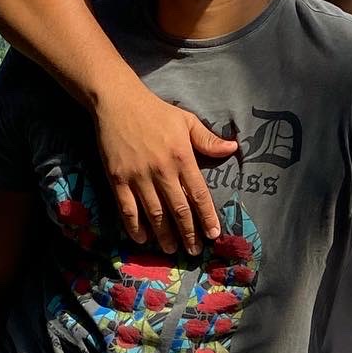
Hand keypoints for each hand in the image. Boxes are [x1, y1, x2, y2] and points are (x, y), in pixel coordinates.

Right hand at [93, 74, 237, 254]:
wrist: (117, 101)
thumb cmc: (155, 111)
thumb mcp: (186, 120)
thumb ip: (208, 140)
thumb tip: (234, 148)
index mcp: (182, 158)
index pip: (199, 194)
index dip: (207, 217)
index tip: (213, 234)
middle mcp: (162, 171)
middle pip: (178, 210)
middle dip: (188, 233)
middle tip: (194, 251)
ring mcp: (138, 176)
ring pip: (154, 214)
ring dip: (164, 235)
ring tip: (171, 249)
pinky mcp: (117, 179)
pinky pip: (127, 209)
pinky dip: (135, 226)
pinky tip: (142, 239)